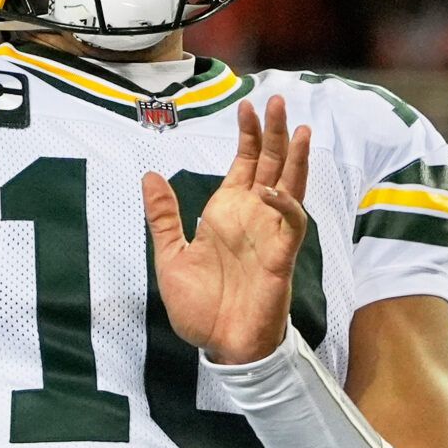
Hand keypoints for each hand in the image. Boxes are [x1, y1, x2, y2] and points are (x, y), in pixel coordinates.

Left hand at [143, 96, 310, 364]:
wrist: (220, 346)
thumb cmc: (201, 307)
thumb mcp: (170, 255)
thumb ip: (163, 216)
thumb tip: (149, 176)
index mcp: (227, 213)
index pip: (245, 164)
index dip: (248, 137)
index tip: (247, 107)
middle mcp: (252, 217)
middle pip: (270, 166)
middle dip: (274, 134)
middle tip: (277, 101)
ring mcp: (269, 235)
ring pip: (289, 187)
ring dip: (294, 159)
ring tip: (298, 128)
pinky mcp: (281, 258)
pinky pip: (291, 226)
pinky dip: (285, 206)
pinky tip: (273, 190)